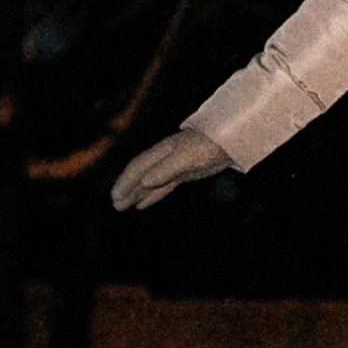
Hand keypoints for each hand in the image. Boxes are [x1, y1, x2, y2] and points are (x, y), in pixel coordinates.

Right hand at [110, 128, 233, 211]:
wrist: (231, 140)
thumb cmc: (209, 146)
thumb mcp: (187, 158)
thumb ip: (166, 169)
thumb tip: (144, 182)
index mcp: (162, 152)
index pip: (138, 168)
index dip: (125, 182)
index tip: (116, 197)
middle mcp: (164, 158)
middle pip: (140, 175)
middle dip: (126, 189)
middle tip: (115, 205)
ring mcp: (174, 165)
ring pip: (149, 182)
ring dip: (135, 194)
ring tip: (123, 206)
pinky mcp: (184, 172)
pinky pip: (162, 186)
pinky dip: (151, 195)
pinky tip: (143, 204)